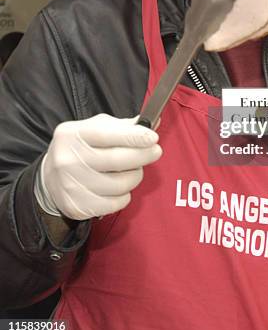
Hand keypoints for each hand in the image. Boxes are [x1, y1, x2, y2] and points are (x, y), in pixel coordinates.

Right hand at [34, 114, 161, 220]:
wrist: (50, 178)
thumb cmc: (81, 149)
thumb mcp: (95, 129)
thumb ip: (123, 126)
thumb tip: (152, 123)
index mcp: (73, 134)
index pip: (107, 134)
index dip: (133, 136)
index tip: (152, 137)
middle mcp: (68, 159)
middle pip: (117, 160)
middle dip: (143, 155)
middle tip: (155, 152)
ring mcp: (71, 185)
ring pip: (121, 184)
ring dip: (135, 176)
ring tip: (132, 170)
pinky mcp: (77, 206)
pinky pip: (116, 203)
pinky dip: (124, 195)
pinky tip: (119, 188)